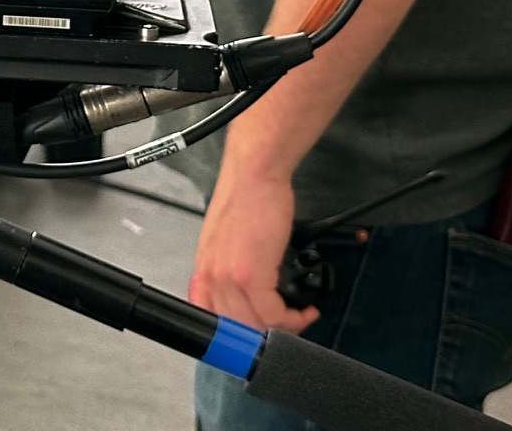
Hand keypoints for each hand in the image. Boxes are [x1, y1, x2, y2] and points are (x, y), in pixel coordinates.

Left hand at [188, 168, 320, 334]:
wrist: (255, 177)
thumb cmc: (248, 202)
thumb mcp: (228, 240)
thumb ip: (230, 269)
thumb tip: (245, 293)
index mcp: (205, 269)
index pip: (210, 317)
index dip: (237, 334)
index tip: (260, 333)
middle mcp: (212, 275)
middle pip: (236, 328)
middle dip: (268, 334)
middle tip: (291, 326)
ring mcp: (228, 276)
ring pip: (255, 326)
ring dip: (286, 328)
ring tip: (301, 317)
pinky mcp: (251, 274)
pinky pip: (273, 314)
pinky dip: (295, 318)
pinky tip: (306, 309)